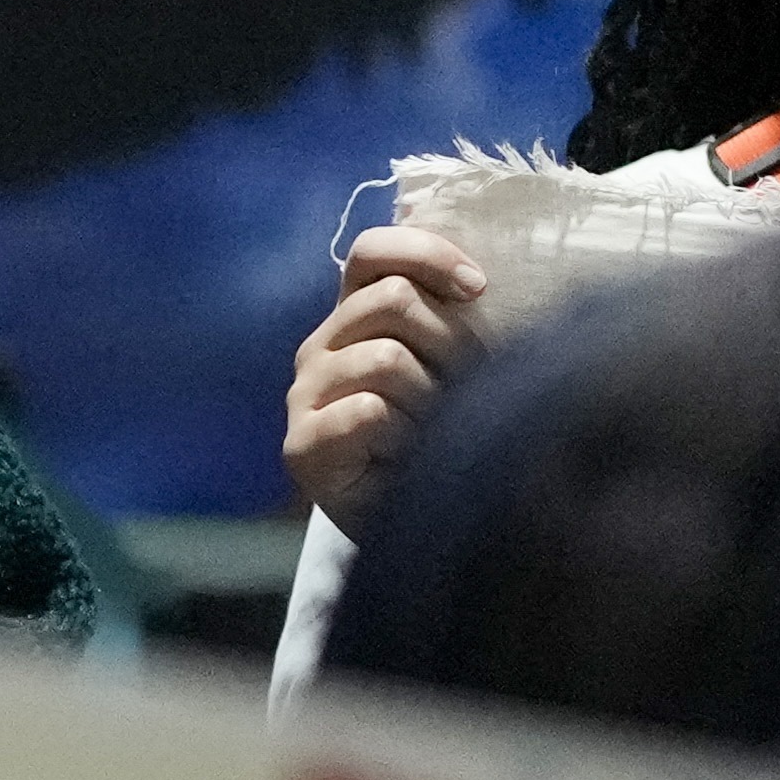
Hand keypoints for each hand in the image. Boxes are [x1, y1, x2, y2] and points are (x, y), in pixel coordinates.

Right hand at [276, 222, 491, 536]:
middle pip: (392, 301)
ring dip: (431, 399)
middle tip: (464, 390)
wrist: (415, 526)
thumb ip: (449, 316)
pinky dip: (404, 435)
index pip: (373, 252)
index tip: (477, 291)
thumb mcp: (454, 365)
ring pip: (385, 358)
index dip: (427, 255)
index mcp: (354, 316)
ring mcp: (305, 395)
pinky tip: (409, 458)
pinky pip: (367, 412)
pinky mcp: (302, 446)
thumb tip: (472, 278)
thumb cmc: (439, 439)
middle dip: (449, 342)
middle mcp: (321, 346)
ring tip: (437, 432)